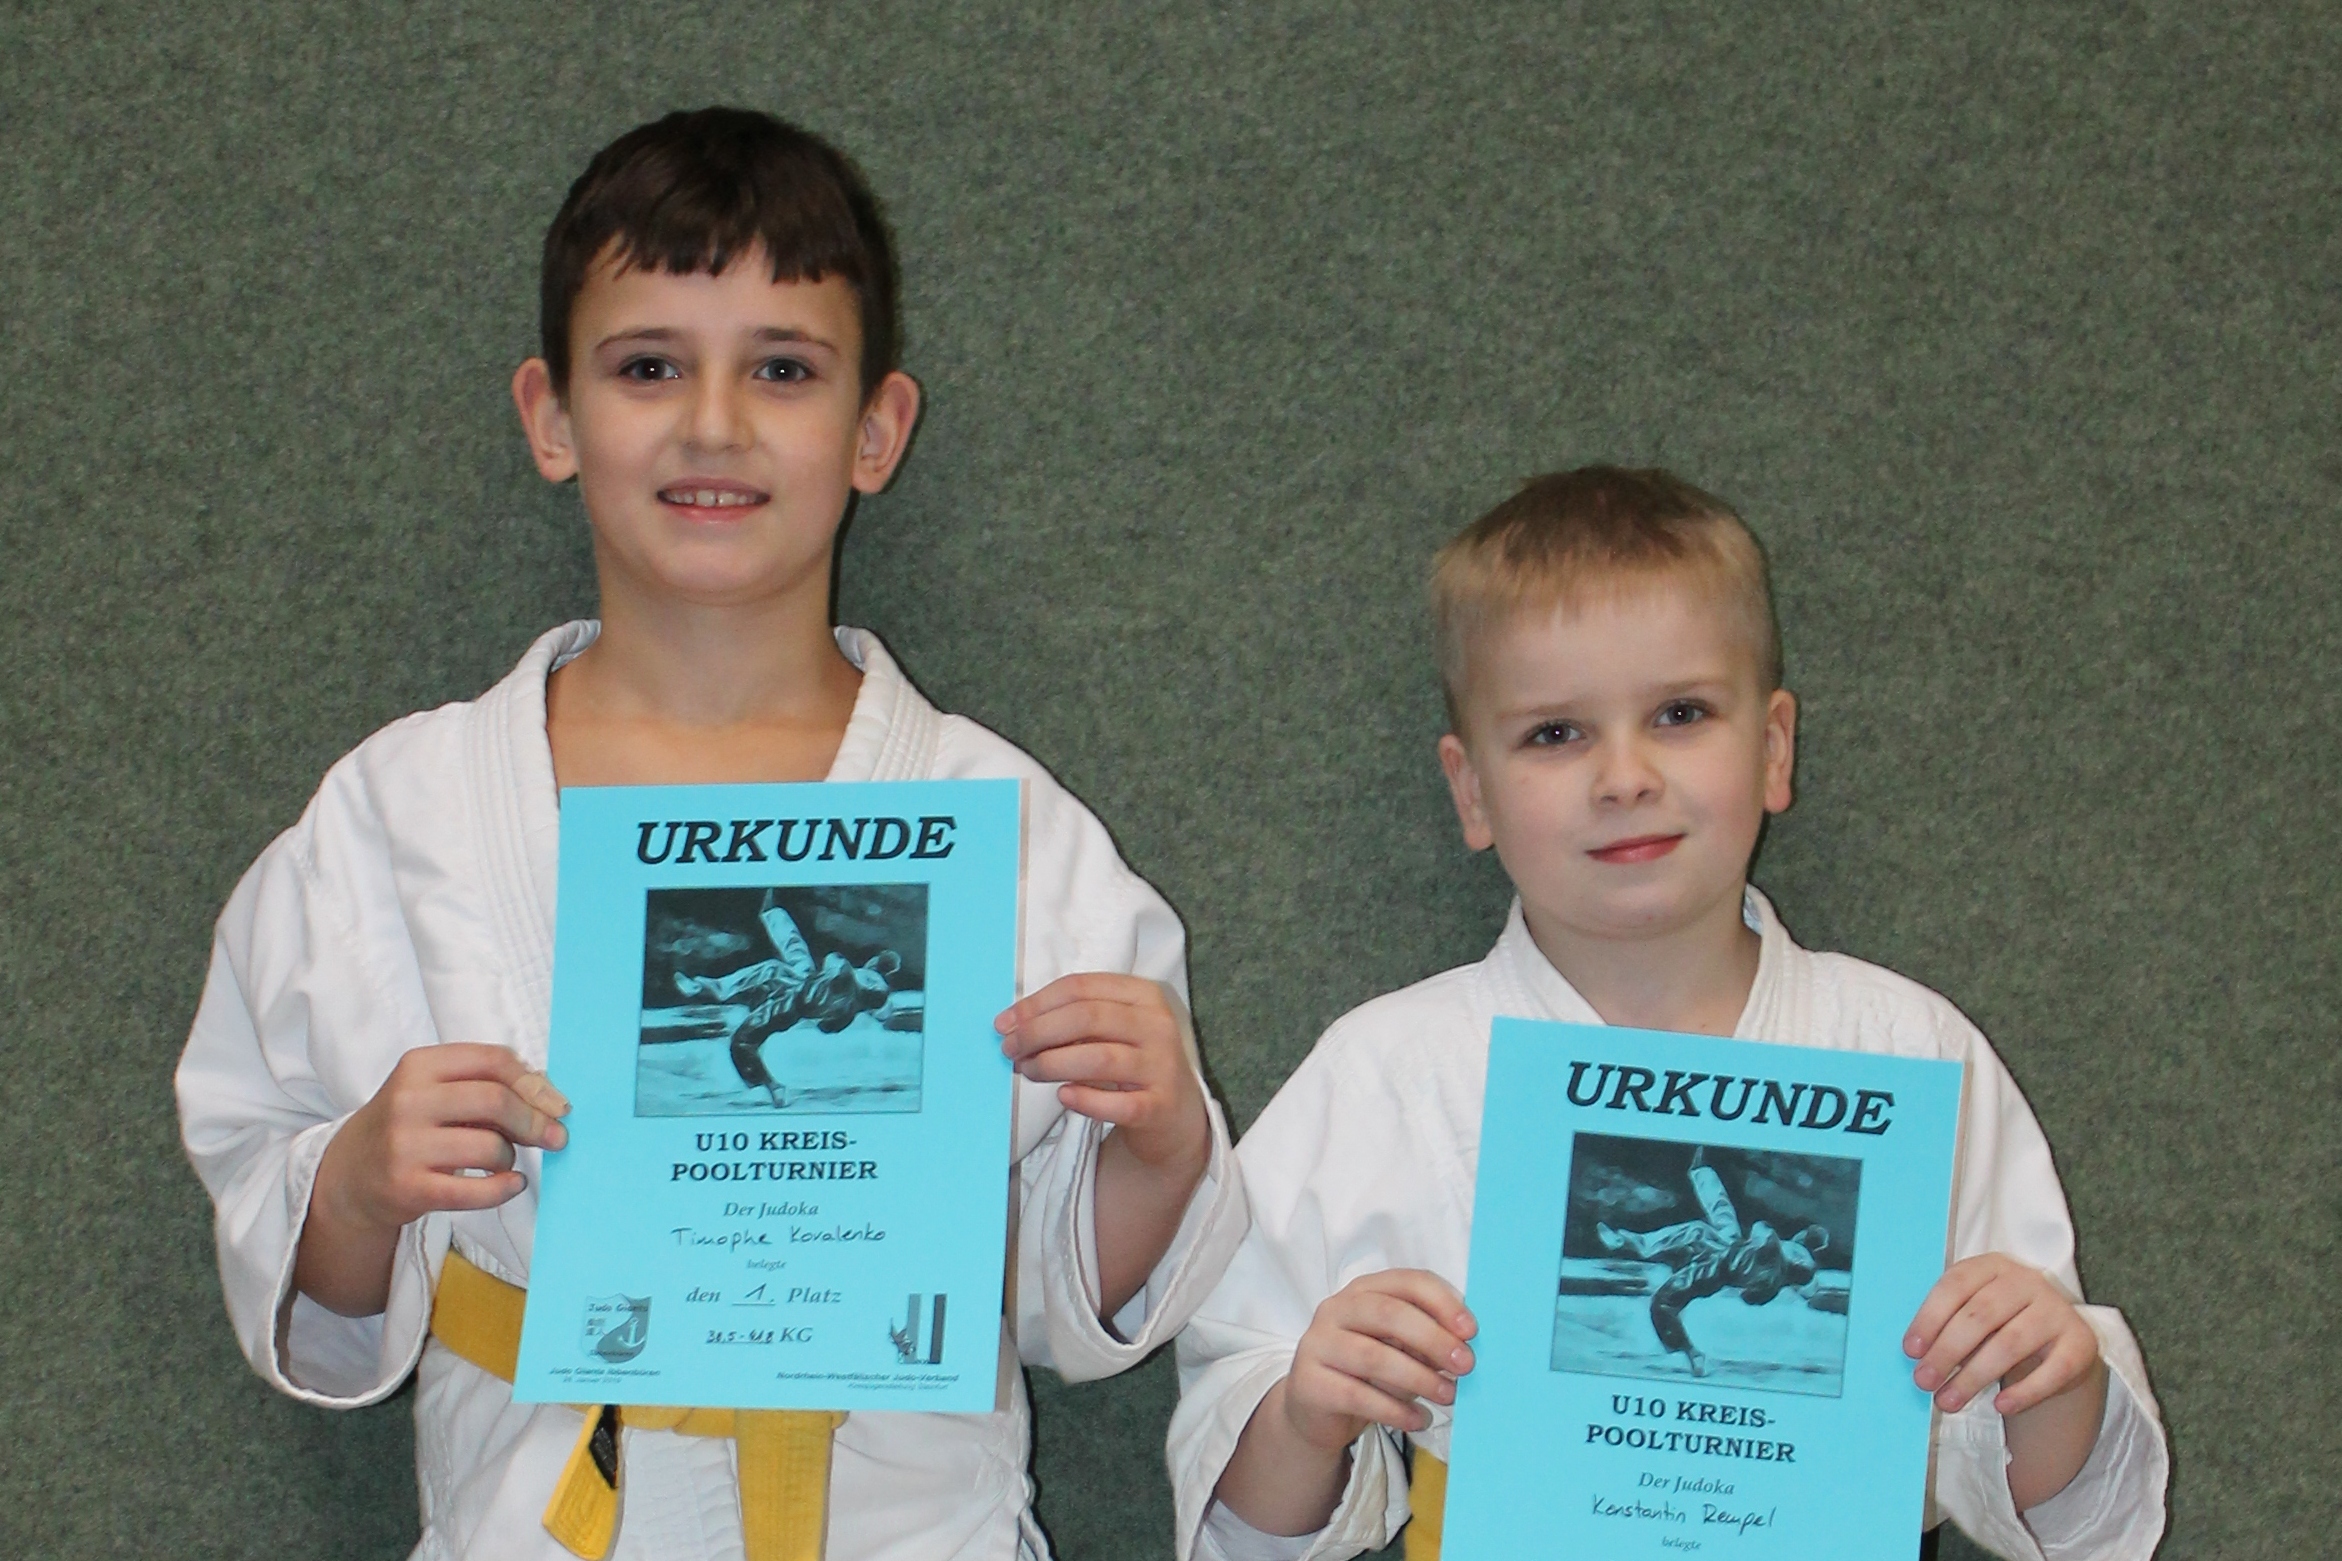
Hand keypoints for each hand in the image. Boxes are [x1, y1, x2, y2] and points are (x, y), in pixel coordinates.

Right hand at [297, 1045, 568, 1314]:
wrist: (350, 1175)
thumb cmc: (409, 1125)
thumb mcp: (434, 1090)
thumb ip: (484, 1084)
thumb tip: (548, 1097)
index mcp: (420, 1065)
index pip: (494, 1060)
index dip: (534, 1083)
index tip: (558, 1104)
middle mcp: (408, 1100)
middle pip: (495, 1100)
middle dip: (534, 1120)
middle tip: (554, 1137)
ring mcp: (404, 1146)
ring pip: (489, 1146)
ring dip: (510, 1156)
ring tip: (503, 1160)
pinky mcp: (408, 1188)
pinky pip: (475, 1191)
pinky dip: (504, 1188)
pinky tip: (511, 1184)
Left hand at [996, 974, 1206, 1171]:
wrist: (1176, 1116)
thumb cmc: (1132, 1064)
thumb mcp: (1112, 1031)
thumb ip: (1072, 1022)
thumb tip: (1013, 1024)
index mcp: (1143, 996)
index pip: (1082, 987)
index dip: (1037, 1003)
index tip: (1005, 1023)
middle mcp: (1157, 1026)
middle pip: (1087, 1017)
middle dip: (1038, 1031)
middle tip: (1010, 1049)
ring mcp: (1162, 1067)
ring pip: (1099, 1058)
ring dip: (1052, 1064)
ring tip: (1028, 1071)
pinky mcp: (1160, 1106)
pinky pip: (1118, 1104)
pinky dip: (1085, 1100)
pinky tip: (1064, 1096)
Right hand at [1282, 1270, 1477, 1450]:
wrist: (1316, 1411)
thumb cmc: (1367, 1373)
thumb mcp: (1399, 1350)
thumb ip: (1427, 1342)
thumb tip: (1467, 1347)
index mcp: (1364, 1290)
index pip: (1406, 1282)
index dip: (1441, 1302)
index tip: (1471, 1331)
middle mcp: (1336, 1309)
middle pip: (1388, 1314)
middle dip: (1433, 1339)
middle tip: (1465, 1365)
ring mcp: (1318, 1344)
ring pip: (1374, 1357)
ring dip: (1419, 1378)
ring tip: (1448, 1396)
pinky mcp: (1309, 1383)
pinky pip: (1357, 1396)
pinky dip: (1395, 1410)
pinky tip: (1419, 1420)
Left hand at [1905, 1253, 2100, 1415]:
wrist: (2060, 1339)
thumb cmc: (2002, 1323)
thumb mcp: (1976, 1313)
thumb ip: (1950, 1326)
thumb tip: (1918, 1357)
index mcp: (1993, 1266)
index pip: (1955, 1285)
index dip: (1930, 1318)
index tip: (1910, 1350)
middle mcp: (2028, 1282)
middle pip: (1980, 1316)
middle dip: (1947, 1352)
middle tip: (1923, 1381)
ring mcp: (2057, 1311)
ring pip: (2010, 1344)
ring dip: (1974, 1376)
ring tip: (1948, 1400)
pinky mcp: (2080, 1343)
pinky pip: (2051, 1371)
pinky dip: (2024, 1391)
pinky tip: (2001, 1406)